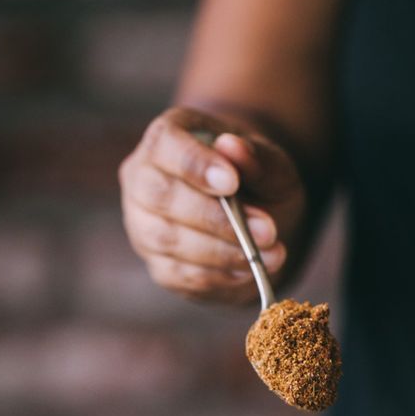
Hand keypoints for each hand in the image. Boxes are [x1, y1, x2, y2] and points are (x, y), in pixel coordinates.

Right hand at [119, 106, 305, 302]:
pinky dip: (219, 275)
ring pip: (168, 240)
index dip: (195, 165)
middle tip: (267, 230)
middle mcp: (143, 180)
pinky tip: (250, 270)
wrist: (258, 215)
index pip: (164, 145)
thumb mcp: (272, 163)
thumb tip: (233, 147)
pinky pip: (180, 275)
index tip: (232, 182)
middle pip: (160, 197)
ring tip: (271, 253)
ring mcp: (144, 226)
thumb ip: (258, 157)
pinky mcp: (158, 266)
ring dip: (223, 252)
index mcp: (165, 139)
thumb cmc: (257, 179)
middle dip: (214, 219)